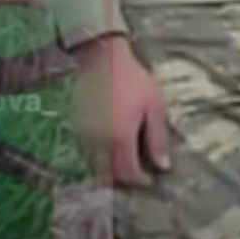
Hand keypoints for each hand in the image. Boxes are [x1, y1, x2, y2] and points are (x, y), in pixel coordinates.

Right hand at [72, 34, 170, 186]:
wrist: (103, 58)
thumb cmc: (133, 80)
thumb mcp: (155, 107)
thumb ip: (158, 139)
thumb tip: (163, 166)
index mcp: (120, 138)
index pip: (127, 173)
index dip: (139, 180)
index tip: (150, 178)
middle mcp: (98, 141)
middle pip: (107, 175)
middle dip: (123, 178)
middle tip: (137, 172)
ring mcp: (85, 134)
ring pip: (94, 165)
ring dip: (109, 169)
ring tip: (124, 160)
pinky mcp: (77, 126)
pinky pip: (86, 151)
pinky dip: (98, 156)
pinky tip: (110, 146)